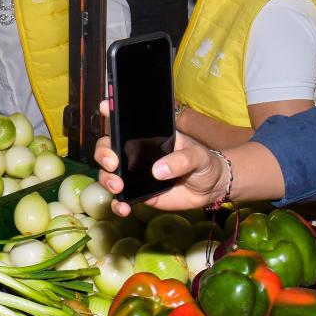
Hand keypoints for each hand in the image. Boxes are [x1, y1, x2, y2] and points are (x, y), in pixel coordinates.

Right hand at [93, 100, 228, 213]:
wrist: (211, 188)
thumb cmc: (203, 162)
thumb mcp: (196, 156)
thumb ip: (180, 160)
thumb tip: (158, 171)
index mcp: (147, 137)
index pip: (125, 122)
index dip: (110, 112)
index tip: (104, 107)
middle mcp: (135, 153)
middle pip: (108, 148)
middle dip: (103, 154)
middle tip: (113, 164)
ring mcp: (135, 174)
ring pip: (109, 174)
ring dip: (107, 179)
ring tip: (118, 187)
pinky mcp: (139, 194)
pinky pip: (121, 199)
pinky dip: (117, 204)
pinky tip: (123, 208)